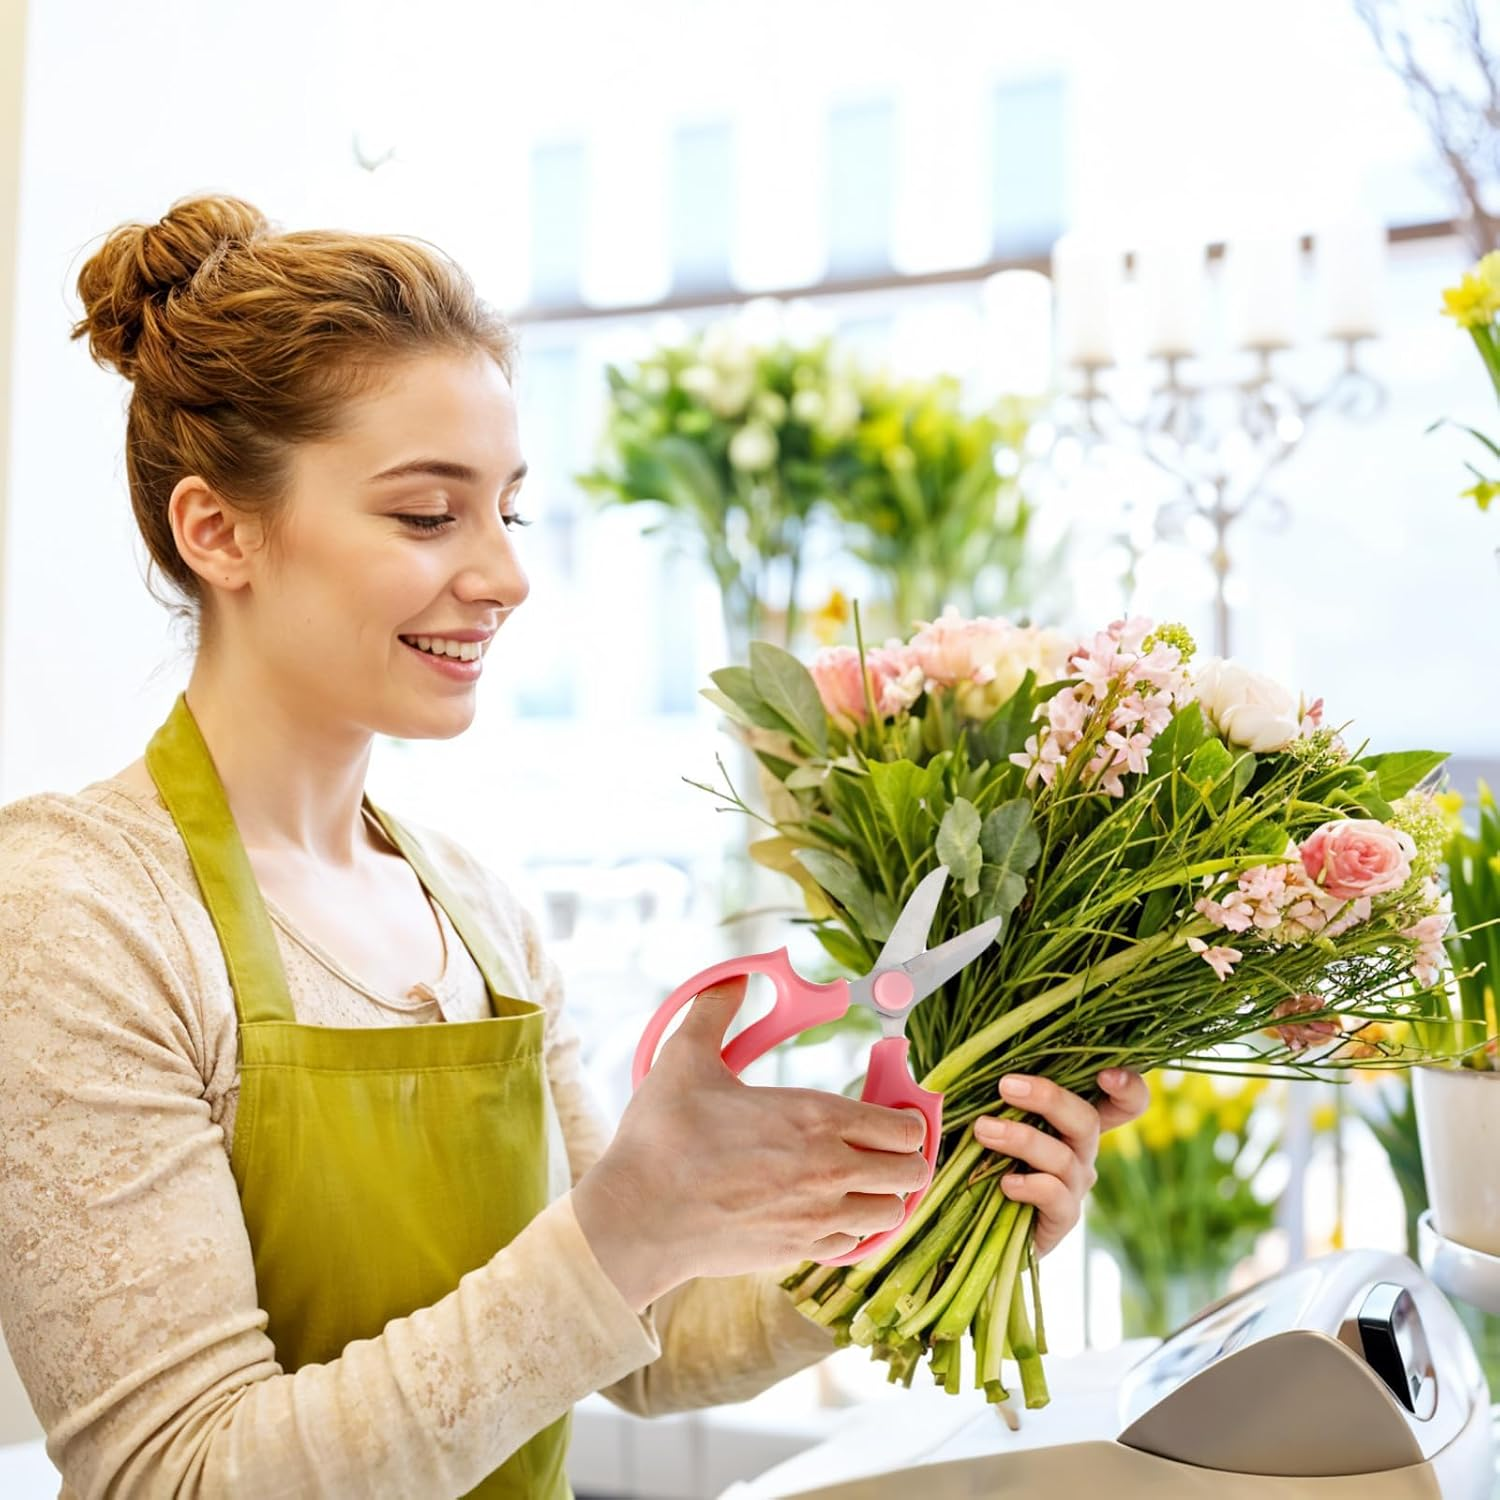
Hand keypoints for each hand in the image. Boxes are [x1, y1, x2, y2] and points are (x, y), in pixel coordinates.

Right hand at [572, 977, 932, 1311]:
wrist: (637, 1218)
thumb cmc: (662, 1139)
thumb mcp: (685, 1059)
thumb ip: (714, 1009)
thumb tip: (731, 978)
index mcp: (815, 1119)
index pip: (905, 1128)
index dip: (906, 1116)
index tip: (889, 1108)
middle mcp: (829, 1172)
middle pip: (913, 1174)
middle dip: (906, 1156)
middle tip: (881, 1142)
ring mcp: (816, 1218)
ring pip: (891, 1215)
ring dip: (884, 1194)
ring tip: (860, 1176)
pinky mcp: (797, 1252)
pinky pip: (854, 1244)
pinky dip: (853, 1226)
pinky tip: (827, 1206)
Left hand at [972, 1068, 1149, 1255]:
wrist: (976, 1224)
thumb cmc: (984, 1156)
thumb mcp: (993, 1119)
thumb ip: (995, 1096)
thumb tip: (969, 1065)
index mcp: (1072, 1120)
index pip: (1122, 1102)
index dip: (1127, 1087)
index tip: (1104, 1073)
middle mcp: (1082, 1151)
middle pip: (1088, 1119)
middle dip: (1049, 1097)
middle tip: (1006, 1086)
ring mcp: (1075, 1185)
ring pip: (1063, 1156)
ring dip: (1021, 1138)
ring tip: (982, 1130)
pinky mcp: (1062, 1218)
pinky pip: (1054, 1195)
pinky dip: (1029, 1184)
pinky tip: (1004, 1183)